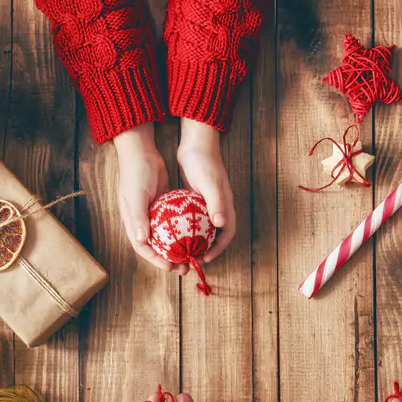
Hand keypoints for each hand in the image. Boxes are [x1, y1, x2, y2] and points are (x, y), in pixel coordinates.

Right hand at [114, 124, 186, 273]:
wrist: (141, 152)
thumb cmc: (136, 173)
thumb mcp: (137, 195)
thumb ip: (138, 217)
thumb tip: (142, 240)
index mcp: (132, 222)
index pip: (143, 248)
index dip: (156, 260)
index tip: (171, 266)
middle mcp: (141, 221)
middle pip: (155, 246)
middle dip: (169, 258)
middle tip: (185, 267)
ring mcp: (152, 213)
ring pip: (165, 236)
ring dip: (177, 247)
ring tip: (192, 255)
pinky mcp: (163, 206)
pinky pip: (172, 223)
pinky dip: (181, 231)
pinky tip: (195, 235)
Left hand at [177, 119, 235, 262]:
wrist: (196, 143)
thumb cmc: (204, 162)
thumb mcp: (209, 184)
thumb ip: (216, 204)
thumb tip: (221, 225)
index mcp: (226, 205)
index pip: (227, 234)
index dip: (218, 248)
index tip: (205, 258)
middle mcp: (219, 207)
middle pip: (216, 234)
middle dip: (207, 249)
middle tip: (192, 258)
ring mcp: (208, 203)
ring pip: (204, 228)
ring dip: (196, 240)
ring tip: (183, 249)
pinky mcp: (197, 198)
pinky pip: (194, 218)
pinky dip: (187, 228)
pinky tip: (174, 232)